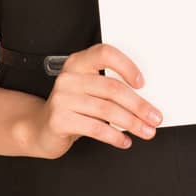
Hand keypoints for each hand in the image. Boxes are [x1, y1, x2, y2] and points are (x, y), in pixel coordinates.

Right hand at [21, 43, 163, 158]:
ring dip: (132, 123)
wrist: (40, 128)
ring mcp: (61, 99)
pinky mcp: (59, 120)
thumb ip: (110, 89)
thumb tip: (146, 102)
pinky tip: (124, 141)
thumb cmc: (73, 108)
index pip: (105, 54)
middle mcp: (69, 78)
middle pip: (112, 89)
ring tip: (145, 131)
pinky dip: (115, 136)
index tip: (143, 84)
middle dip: (139, 106)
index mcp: (79, 63)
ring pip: (107, 110)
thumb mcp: (90, 91)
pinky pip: (95, 128)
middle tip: (155, 118)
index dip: (126, 66)